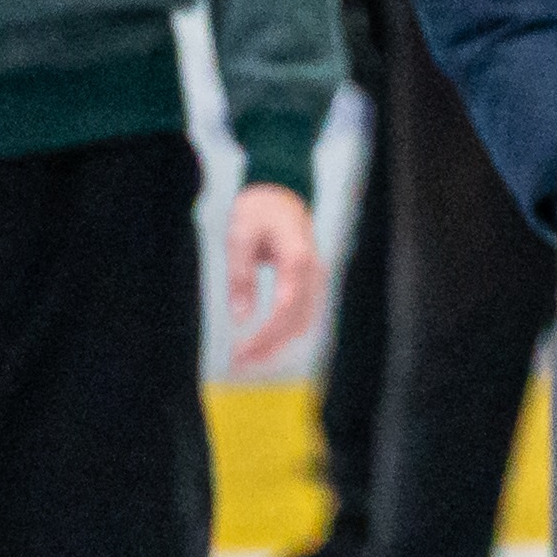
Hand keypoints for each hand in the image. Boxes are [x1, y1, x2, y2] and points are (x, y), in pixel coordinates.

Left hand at [221, 183, 320, 372]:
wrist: (282, 195)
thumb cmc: (259, 211)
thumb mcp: (240, 235)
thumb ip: (241, 276)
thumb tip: (241, 317)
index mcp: (297, 259)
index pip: (286, 307)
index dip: (267, 333)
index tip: (243, 348)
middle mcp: (314, 275)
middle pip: (296, 322)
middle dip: (269, 346)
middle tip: (239, 361)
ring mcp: (316, 282)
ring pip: (302, 324)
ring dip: (277, 345)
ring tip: (249, 358)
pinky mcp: (311, 287)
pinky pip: (302, 318)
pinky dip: (284, 335)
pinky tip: (265, 343)